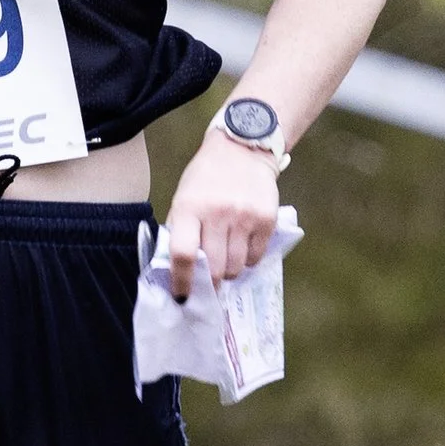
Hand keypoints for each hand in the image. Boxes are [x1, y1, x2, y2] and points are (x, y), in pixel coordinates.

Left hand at [160, 130, 282, 300]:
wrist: (243, 149)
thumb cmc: (206, 178)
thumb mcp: (183, 198)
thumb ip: (180, 230)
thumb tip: (177, 270)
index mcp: (189, 208)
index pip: (183, 254)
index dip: (182, 281)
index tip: (182, 296)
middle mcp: (218, 213)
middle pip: (213, 267)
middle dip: (210, 282)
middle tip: (209, 283)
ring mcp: (245, 217)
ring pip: (236, 267)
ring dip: (229, 270)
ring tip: (226, 257)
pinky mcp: (267, 220)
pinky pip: (256, 257)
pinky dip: (248, 259)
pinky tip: (242, 245)